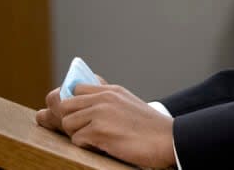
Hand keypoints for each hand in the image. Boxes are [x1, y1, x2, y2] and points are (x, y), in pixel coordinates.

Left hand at [38, 82, 175, 168]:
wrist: (168, 140)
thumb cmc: (149, 127)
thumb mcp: (128, 104)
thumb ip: (107, 100)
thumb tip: (83, 101)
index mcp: (112, 90)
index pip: (76, 88)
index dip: (73, 104)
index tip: (80, 116)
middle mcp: (104, 97)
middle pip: (65, 104)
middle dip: (70, 120)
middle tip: (84, 131)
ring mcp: (101, 112)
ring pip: (67, 122)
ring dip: (77, 134)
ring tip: (96, 139)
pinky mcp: (99, 130)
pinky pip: (76, 139)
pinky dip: (87, 146)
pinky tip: (104, 146)